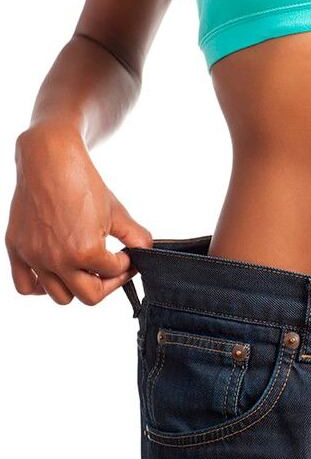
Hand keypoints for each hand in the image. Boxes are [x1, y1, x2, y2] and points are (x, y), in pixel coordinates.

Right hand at [5, 120, 152, 304]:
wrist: (50, 161)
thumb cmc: (84, 184)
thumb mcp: (118, 213)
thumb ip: (137, 237)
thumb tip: (146, 254)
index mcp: (85, 252)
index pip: (114, 274)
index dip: (126, 264)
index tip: (128, 256)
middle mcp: (57, 260)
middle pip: (89, 296)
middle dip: (107, 283)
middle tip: (111, 269)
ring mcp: (35, 257)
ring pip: (60, 296)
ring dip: (77, 287)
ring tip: (86, 269)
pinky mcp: (17, 249)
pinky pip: (26, 287)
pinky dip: (42, 286)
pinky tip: (58, 273)